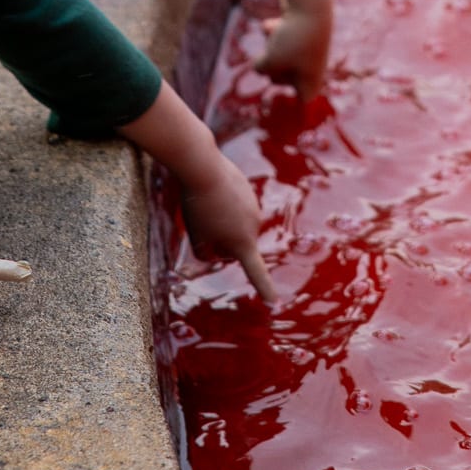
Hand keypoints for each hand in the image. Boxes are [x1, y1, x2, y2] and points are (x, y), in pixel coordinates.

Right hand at [120, 84, 275, 302]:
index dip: (218, 218)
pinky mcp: (242, 242)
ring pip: (212, 249)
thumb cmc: (196, 163)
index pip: (227, 222)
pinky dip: (265, 287)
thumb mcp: (198, 173)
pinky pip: (254, 270)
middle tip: (198, 205)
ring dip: (200, 237)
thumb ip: (197, 181)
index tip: (219, 215)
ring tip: (200, 211)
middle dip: (203, 230)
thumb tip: (180, 146)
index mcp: (247, 201)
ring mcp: (249, 228)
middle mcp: (253, 215)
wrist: (201, 164)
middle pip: (218, 240)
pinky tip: (274, 303)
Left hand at [180, 154, 276, 303]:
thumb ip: (207, 253)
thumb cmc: (198, 206)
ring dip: (223, 220)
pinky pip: (235, 204)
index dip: (264, 289)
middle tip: (202, 224)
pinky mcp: (248, 190)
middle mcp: (254, 226)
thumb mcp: (196, 238)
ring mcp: (253, 206)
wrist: (202, 166)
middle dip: (221, 241)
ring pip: (236, 223)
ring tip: (205, 204)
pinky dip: (224, 203)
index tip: (273, 303)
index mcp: (243, 243)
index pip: (256, 272)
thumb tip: (215, 252)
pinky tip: (212, 192)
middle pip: (236, 244)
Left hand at [255, 0, 332, 101]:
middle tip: (274, 59)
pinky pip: (278, 35)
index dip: (293, 106)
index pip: (303, 100)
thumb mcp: (270, 59)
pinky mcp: (299, 29)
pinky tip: (271, 24)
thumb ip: (260, 67)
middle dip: (273, 69)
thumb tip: (258, 64)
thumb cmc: (293, 37)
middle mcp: (312, 65)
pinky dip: (273, 30)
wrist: (310, 1)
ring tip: (274, 36)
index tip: (282, 110)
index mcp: (311, 80)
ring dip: (271, 45)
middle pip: (284, 77)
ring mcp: (306, 46)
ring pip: (279, 54)